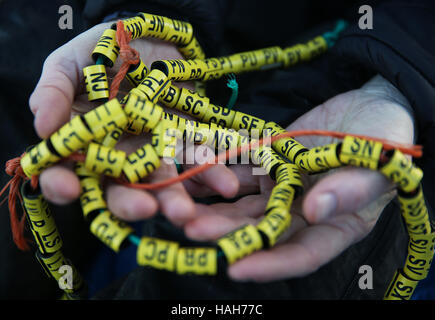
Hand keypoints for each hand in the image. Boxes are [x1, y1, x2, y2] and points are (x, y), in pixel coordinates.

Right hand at [28, 22, 239, 224]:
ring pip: (159, 182)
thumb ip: (54, 91)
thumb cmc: (102, 51)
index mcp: (81, 142)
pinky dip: (211, 172)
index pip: (64, 171)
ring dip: (173, 198)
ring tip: (186, 212)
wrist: (149, 38)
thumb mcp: (72, 62)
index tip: (69, 189)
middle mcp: (115, 155)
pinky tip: (224, 184)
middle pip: (117, 188)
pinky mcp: (182, 140)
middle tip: (145, 210)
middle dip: (130, 203)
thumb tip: (42, 126)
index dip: (62, 184)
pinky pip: (196, 159)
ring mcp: (150, 151)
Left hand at [184, 75, 414, 280]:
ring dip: (213, 207)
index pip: (302, 254)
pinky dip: (215, 174)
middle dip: (227, 233)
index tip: (236, 271)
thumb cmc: (387, 137)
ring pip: (243, 204)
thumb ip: (350, 190)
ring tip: (180, 208)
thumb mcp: (378, 162)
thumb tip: (314, 212)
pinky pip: (239, 171)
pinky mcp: (268, 164)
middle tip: (192, 232)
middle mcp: (302, 212)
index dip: (270, 265)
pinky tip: (189, 175)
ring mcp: (282, 188)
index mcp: (334, 224)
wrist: (372, 104)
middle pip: (262, 230)